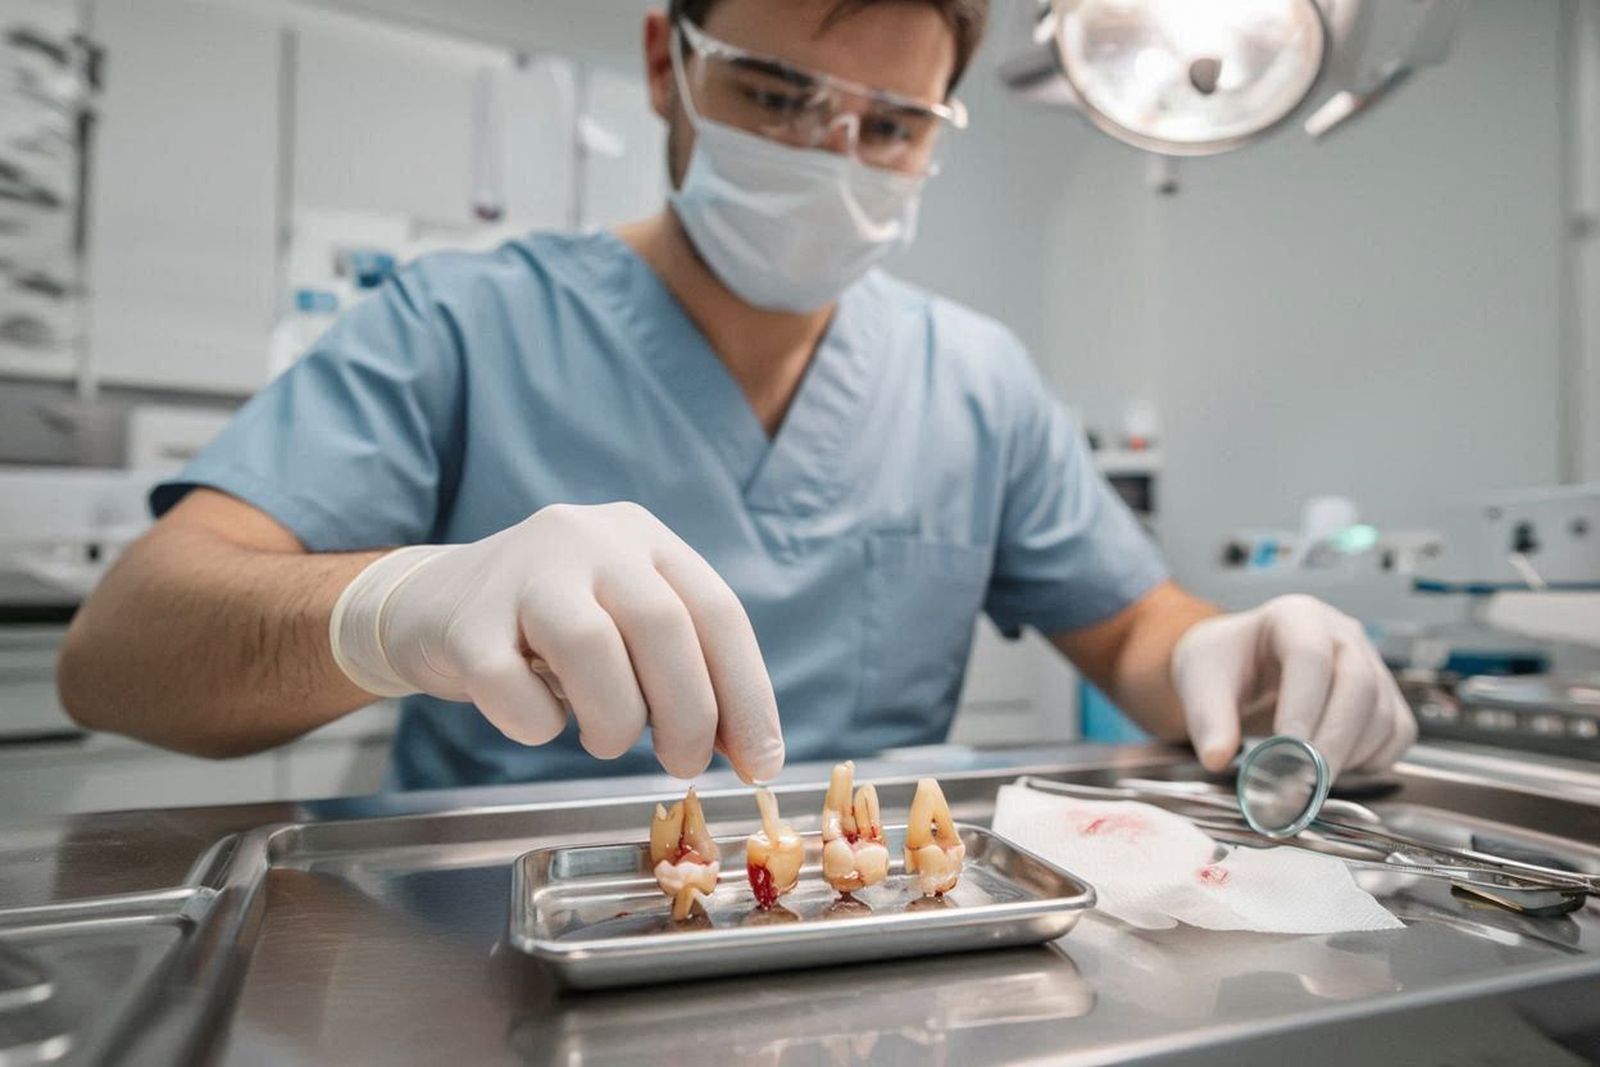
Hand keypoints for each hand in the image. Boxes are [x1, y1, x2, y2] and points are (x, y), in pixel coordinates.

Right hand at [329, 502, 783, 780]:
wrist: (429, 605)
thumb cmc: (548, 631)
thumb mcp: (625, 628)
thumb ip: (687, 673)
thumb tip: (752, 754)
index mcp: (644, 538)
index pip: (718, 611)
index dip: (747, 695)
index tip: (760, 763)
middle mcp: (588, 538)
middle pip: (663, 625)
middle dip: (688, 713)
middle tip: (682, 765)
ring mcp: (522, 571)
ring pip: (589, 646)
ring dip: (614, 718)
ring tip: (606, 739)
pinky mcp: (464, 619)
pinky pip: (509, 685)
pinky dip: (534, 725)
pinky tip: (536, 720)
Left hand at [1170, 594, 1415, 778]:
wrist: (1241, 662)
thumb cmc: (1225, 663)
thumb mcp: (1202, 681)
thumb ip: (1207, 719)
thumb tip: (1217, 758)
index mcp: (1295, 616)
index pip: (1311, 655)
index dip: (1303, 705)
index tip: (1287, 749)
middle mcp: (1342, 634)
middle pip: (1359, 685)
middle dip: (1333, 740)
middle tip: (1305, 782)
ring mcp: (1370, 664)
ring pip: (1382, 713)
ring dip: (1349, 754)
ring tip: (1309, 777)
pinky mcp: (1384, 696)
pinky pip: (1397, 732)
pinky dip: (1373, 759)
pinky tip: (1335, 767)